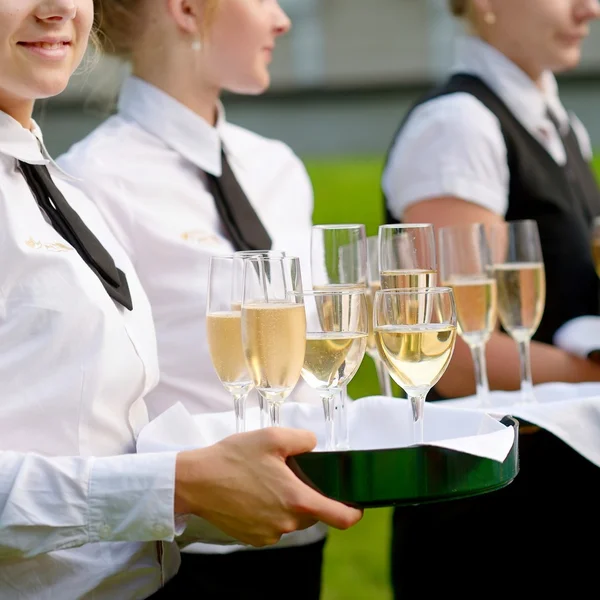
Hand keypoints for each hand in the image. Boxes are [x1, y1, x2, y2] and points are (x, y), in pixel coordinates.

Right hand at [175, 427, 362, 546]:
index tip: (356, 504)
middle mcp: (286, 524)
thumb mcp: (272, 437)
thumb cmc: (233, 458)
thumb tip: (314, 444)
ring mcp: (268, 534)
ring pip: (291, 520)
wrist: (195, 482)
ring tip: (265, 481)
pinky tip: (253, 494)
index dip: (353, 511)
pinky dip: (270, 512)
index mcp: (297, 500)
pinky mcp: (252, 539)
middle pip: (313, 514)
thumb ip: (303, 439)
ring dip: (287, 503)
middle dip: (307, 495)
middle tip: (289, 474)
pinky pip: (273, 526)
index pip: (340, 517)